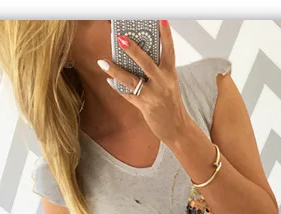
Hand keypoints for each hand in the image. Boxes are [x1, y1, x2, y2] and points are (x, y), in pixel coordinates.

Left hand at [98, 20, 189, 144]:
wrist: (177, 128)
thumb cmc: (171, 103)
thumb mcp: (168, 83)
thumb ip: (156, 70)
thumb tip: (135, 57)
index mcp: (170, 73)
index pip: (169, 50)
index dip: (165, 34)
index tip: (161, 19)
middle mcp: (163, 82)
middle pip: (146, 63)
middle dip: (133, 50)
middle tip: (121, 38)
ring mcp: (153, 95)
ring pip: (131, 80)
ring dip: (115, 70)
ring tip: (103, 62)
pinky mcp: (145, 106)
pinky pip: (128, 95)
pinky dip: (117, 88)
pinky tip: (109, 81)